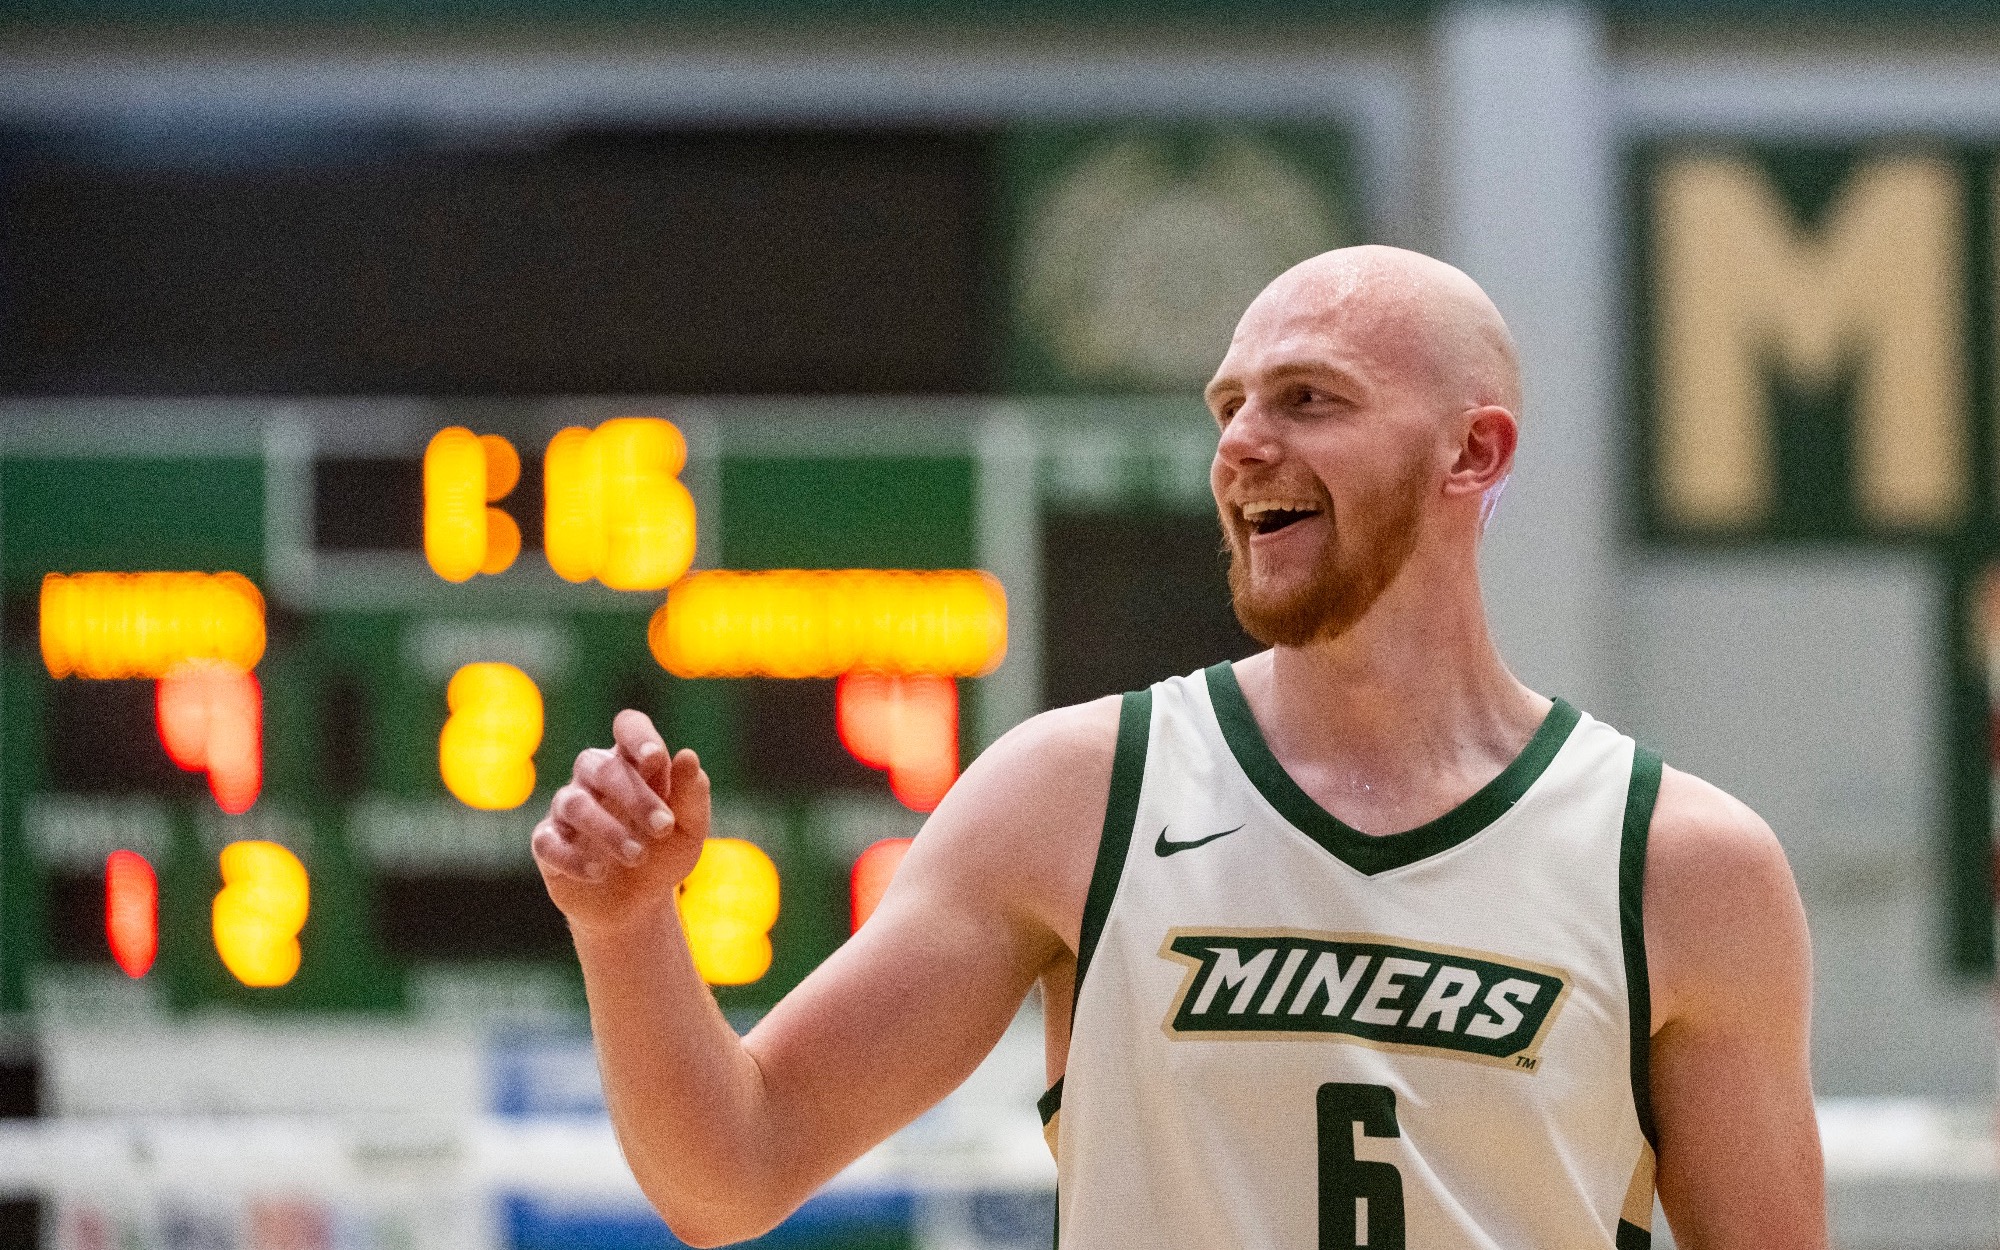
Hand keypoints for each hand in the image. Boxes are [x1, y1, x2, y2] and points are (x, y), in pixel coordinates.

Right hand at [533, 709, 710, 932]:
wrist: (638, 905)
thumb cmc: (664, 855)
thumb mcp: (690, 829)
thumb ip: (692, 794)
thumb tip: (687, 756)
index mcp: (633, 764)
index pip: (629, 727)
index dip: (638, 736)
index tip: (655, 759)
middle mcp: (595, 778)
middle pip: (603, 768)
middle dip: (636, 797)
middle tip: (664, 828)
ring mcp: (567, 809)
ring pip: (574, 802)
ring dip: (609, 830)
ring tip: (637, 855)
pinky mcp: (547, 843)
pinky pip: (548, 841)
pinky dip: (573, 857)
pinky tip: (598, 873)